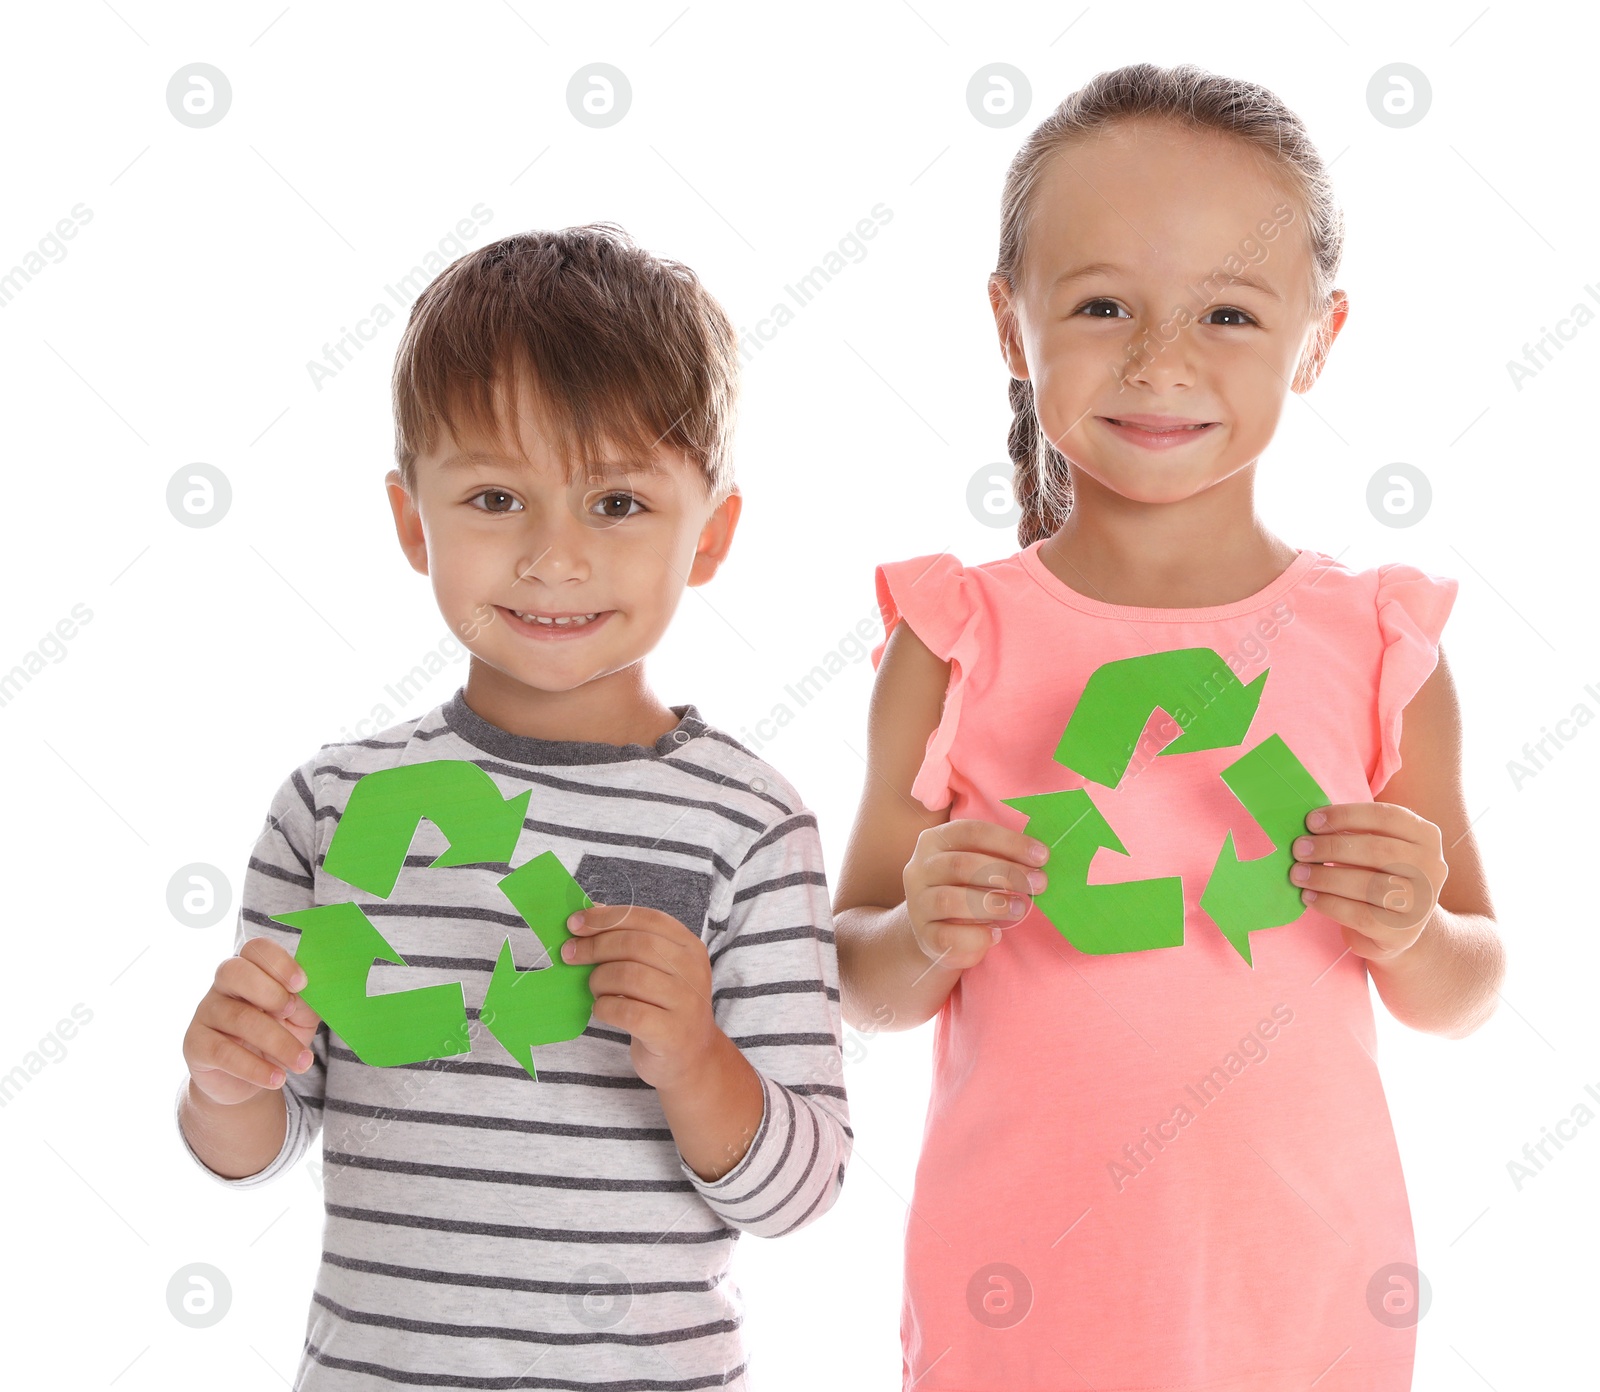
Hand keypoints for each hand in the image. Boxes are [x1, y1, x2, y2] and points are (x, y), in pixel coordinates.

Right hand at [184, 937, 322, 1104]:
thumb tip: (317, 993)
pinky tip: (277, 1078)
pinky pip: (224, 1052)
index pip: (255, 949)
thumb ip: (307, 1002)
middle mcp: (223, 985)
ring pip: (239, 1018)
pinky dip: (255, 1067)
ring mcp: (206, 1013)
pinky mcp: (195, 1044)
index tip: (302, 983)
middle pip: (235, 972)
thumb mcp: (300, 1017)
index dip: (278, 962)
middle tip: (292, 1012)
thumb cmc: (278, 1035)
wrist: (247, 1079)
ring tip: (302, 1062)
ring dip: (278, 1042)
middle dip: (270, 992)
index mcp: (251, 968)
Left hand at [560, 904, 720, 1090]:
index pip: (647, 919)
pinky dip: (605, 1007)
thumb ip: (630, 940)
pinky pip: (627, 1011)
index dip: (607, 918)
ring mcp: (685, 1002)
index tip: (575, 923)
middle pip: (636, 944)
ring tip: (594, 988)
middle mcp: (692, 971)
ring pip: (629, 976)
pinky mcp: (671, 1032)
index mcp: (689, 947)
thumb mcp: (657, 969)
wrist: (692, 1059)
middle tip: (570, 955)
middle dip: (596, 946)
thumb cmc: (664, 1007)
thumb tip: (591, 912)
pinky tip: (602, 1009)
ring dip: (599, 979)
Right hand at [903, 819, 1049, 971]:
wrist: (934, 928)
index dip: (1009, 842)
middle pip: (962, 865)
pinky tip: (996, 935)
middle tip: (1039, 883)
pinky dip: (977, 936)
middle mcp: (920, 868)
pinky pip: (947, 936)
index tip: (1042, 856)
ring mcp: (918, 903)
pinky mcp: (923, 935)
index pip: (971, 832)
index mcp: (934, 841)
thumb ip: (999, 856)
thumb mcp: (977, 865)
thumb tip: (1039, 856)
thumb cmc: (964, 888)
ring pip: (951, 900)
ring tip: (1020, 908)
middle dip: (1007, 873)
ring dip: (992, 904)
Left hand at [1290, 802, 1446, 962]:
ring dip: (1326, 877)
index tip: (1310, 821)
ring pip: (1369, 885)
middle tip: (1299, 849)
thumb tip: (1310, 827)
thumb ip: (1353, 833)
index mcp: (1426, 836)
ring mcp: (1422, 902)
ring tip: (1298, 874)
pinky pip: (1360, 915)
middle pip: (1377, 850)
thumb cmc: (1379, 875)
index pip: (1386, 817)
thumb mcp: (1376, 848)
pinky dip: (1329, 904)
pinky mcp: (1403, 932)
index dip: (1345, 816)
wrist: (1400, 926)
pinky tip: (1309, 897)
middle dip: (1330, 847)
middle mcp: (1432, 867)